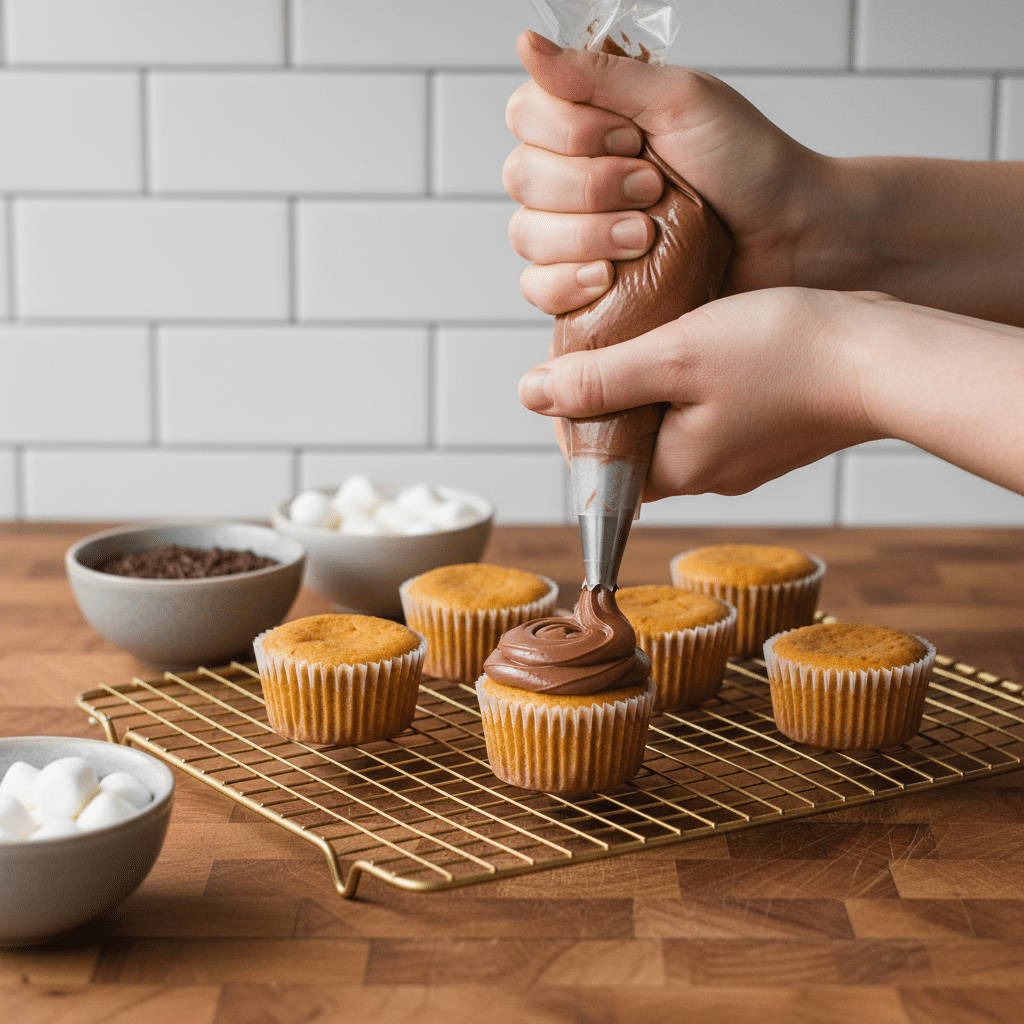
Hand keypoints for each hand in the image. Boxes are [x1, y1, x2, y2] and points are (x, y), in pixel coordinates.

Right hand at [504, 30, 825, 314]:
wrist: (786, 235)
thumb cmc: (745, 163)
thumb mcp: (678, 100)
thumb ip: (598, 74)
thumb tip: (525, 44)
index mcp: (587, 122)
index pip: (525, 117)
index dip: (570, 132)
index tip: (632, 136)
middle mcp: (571, 177)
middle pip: (522, 178)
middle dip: (591, 187)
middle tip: (653, 188)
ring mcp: (574, 235)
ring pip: (528, 235)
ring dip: (588, 235)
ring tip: (645, 236)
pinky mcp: (585, 286)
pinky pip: (537, 289)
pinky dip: (567, 284)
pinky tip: (607, 278)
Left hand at [518, 287, 886, 499]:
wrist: (885, 356)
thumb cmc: (785, 353)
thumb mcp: (675, 355)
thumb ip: (601, 379)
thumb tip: (531, 394)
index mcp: (676, 470)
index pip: (597, 466)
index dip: (574, 420)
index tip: (572, 370)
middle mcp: (707, 474)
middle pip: (632, 444)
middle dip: (612, 398)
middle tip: (610, 340)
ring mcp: (742, 456)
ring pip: (671, 424)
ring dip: (653, 385)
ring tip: (654, 333)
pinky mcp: (769, 432)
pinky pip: (711, 412)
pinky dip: (695, 382)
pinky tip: (703, 341)